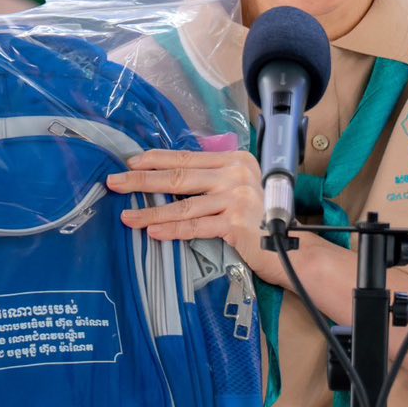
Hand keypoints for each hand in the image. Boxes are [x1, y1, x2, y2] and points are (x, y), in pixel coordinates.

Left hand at [107, 150, 269, 279]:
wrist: (292, 248)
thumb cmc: (262, 220)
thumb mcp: (240, 188)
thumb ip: (213, 179)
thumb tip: (170, 177)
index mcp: (234, 160)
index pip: (186, 158)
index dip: (155, 160)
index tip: (130, 163)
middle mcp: (236, 174)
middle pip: (179, 177)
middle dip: (141, 180)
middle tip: (114, 183)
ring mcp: (237, 198)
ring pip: (183, 204)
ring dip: (150, 211)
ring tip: (126, 217)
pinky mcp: (236, 223)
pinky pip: (196, 226)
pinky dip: (172, 230)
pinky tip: (153, 232)